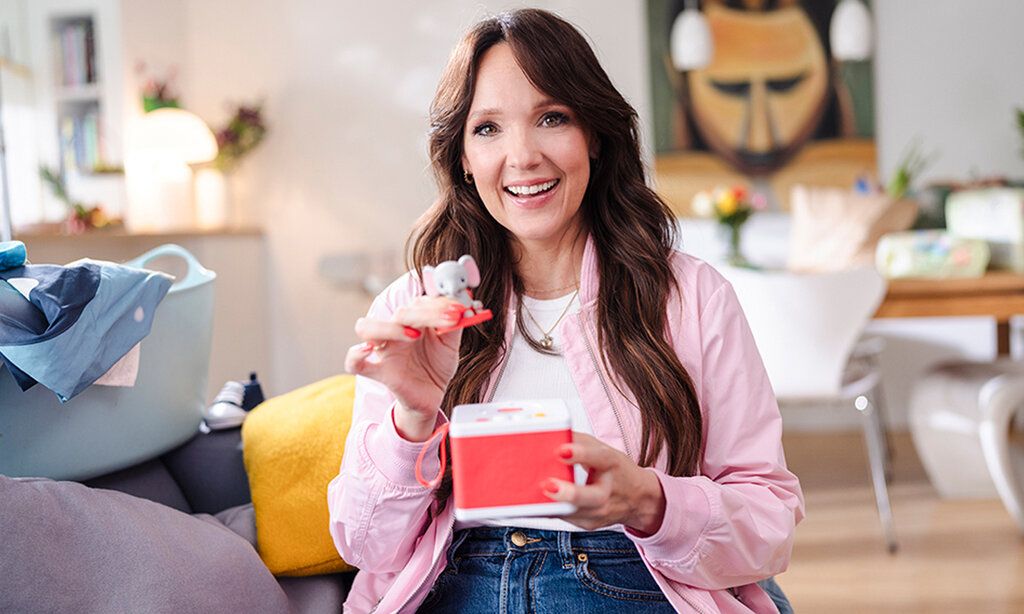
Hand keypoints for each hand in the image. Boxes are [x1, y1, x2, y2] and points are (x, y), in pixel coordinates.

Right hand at [344, 296, 465, 440]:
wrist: (433, 395)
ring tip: (415, 335)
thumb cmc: (437, 364)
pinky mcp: (378, 371)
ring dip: (390, 328)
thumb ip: (454, 323)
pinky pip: (354, 363)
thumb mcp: (451, 343)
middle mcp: (394, 330)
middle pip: (399, 313)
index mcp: (412, 320)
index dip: (439, 304)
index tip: (459, 311)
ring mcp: (384, 350)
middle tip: (450, 320)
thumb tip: (461, 304)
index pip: (418, 302)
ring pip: (367, 328)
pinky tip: (369, 351)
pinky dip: (355, 355)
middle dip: (426, 314)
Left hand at [543, 432, 665, 534]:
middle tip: (548, 485)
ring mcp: (599, 512)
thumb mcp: (603, 450)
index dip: (581, 454)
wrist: (638, 499)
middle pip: (590, 497)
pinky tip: (534, 505)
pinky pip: (565, 518)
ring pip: (574, 513)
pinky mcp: (588, 524)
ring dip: (552, 505)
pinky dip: (549, 510)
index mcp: (612, 465)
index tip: (561, 450)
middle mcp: (607, 492)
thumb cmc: (616, 471)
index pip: (599, 458)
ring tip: (532, 498)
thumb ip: (578, 442)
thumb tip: (550, 435)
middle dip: (568, 493)